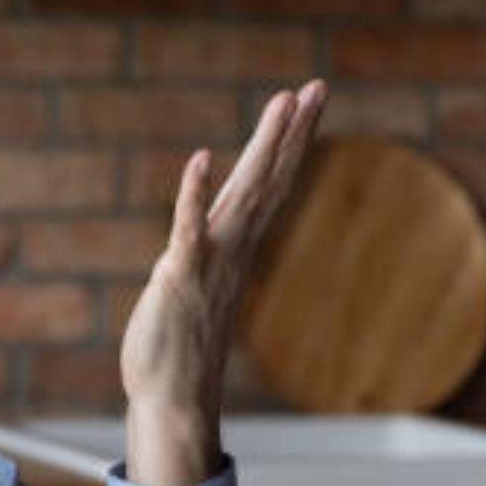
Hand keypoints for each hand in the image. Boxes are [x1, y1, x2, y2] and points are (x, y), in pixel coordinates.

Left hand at [120, 80, 326, 485]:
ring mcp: (208, 261)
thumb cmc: (177, 350)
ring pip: (243, 195)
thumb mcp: (194, 290)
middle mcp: (229, 249)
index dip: (288, 144)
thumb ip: (203, 261)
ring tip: (283, 103)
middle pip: (267, 180)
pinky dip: (194, 195)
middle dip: (291, 133)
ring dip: (263, 149)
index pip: (269, 186)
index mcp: (233, 248)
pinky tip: (198, 160)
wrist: (170, 398)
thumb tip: (208, 242)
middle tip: (315, 87)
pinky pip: (188, 229)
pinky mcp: (179, 276)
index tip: (306, 102)